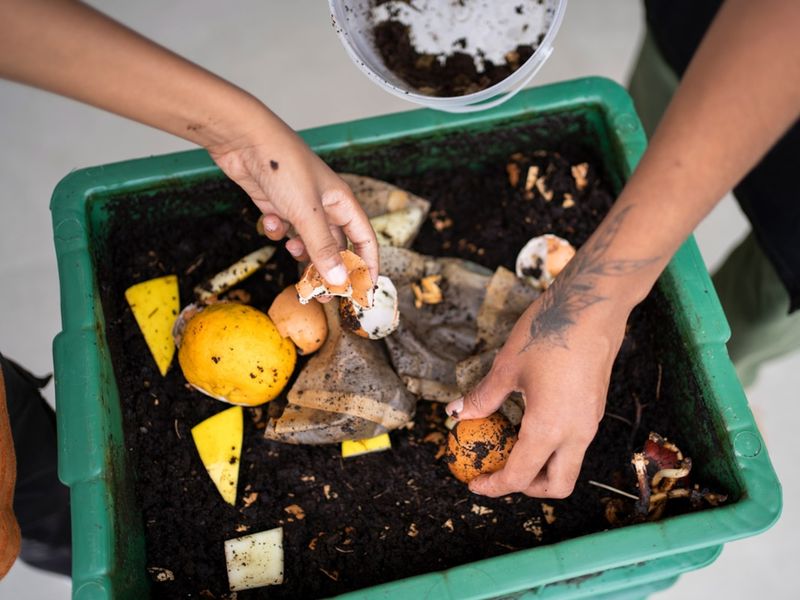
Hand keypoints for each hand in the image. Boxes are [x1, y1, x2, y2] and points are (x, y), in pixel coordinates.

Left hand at [207, 109, 378, 285]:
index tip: (363, 292)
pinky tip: (268, 221)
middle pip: (336, 246)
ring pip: (308, 240)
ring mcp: (300, 205)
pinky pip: (283, 229)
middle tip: (323, 293)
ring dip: (301, 251)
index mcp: (342, 203)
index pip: (365, 240)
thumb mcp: (306, 214)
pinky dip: (276, 231)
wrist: (244, 140)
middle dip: (329, 268)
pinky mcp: (278, 205)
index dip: (366, 266)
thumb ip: (323, 249)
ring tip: (293, 255)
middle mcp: (325, 205)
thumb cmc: (283, 166)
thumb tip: (339, 281)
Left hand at [445, 295, 626, 498]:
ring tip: (513, 448)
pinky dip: (554, 448)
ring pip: (570, 465)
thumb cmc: (548, 332)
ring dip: (543, 468)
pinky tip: (532, 424)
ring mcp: (590, 421)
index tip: (475, 483)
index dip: (494, 486)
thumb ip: (483, 397)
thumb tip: (456, 413)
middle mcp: (576, 433)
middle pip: (558, 485)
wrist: (593, 306)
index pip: (520, 476)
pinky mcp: (595, 407)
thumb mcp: (507, 367)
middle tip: (501, 472)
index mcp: (549, 428)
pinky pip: (575, 443)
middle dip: (528, 488)